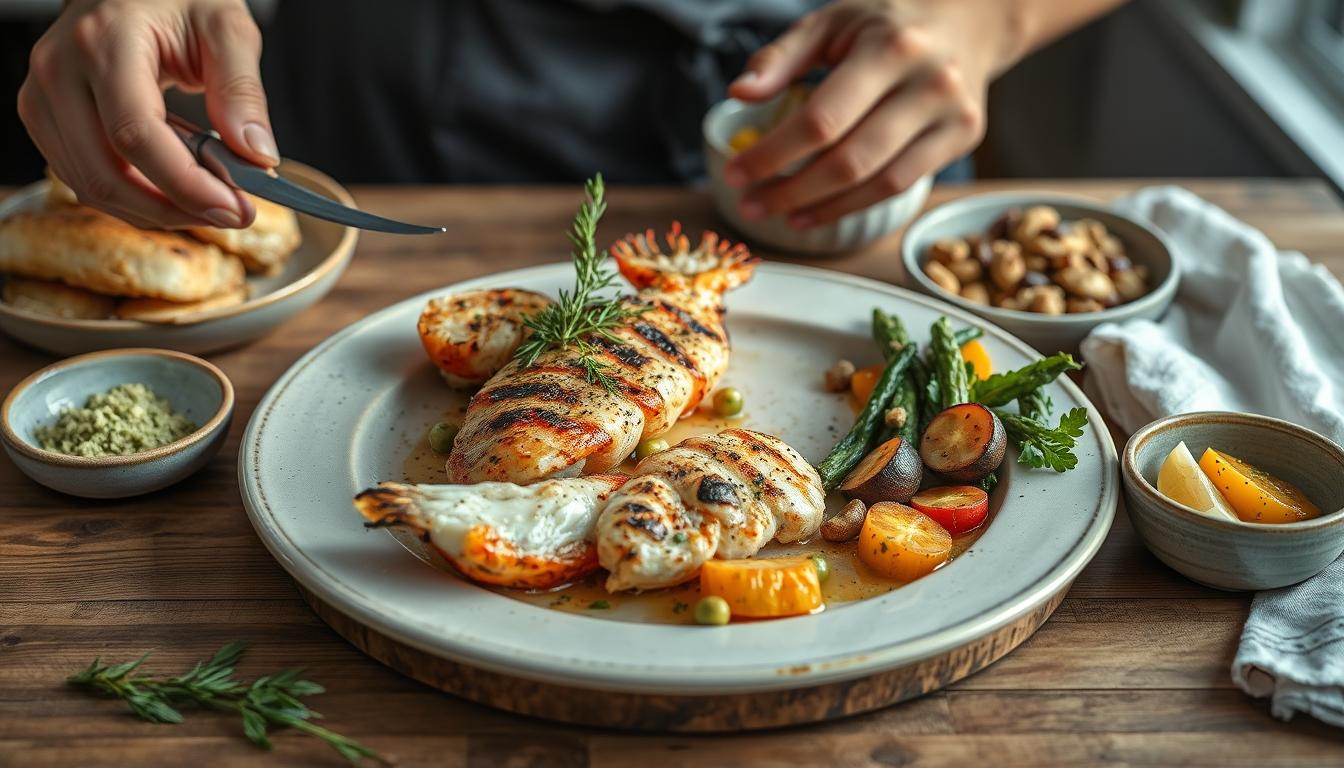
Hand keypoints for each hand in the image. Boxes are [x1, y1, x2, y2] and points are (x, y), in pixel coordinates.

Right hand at [17, 0, 276, 228]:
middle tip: (231, 214)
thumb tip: (257, 155)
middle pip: (107, 173)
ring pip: (91, 186)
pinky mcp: (45, 117)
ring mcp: (42, 96)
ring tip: (208, 200)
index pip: (136, 134)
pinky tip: (173, 188)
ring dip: (155, 210)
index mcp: (103, 41)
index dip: (186, 184)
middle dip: (175, 209)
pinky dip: (133, 197)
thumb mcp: (225, 28)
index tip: (235, 208)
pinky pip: (84, 179)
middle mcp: (60, 70)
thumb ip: (242, 91)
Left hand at [724, 0, 1018, 227]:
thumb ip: (780, 57)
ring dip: (820, 207)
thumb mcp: (830, 23)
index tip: (736, 173)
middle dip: (791, 191)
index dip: (774, 154)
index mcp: (891, 48)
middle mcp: (930, 82)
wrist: (965, 22)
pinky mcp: (964, 138)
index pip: (822, 119)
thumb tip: (739, 93)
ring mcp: (954, 114)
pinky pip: (900, 186)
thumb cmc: (885, 25)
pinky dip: (853, 205)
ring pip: (877, 183)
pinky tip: (817, 211)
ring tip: (780, 214)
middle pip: (849, 160)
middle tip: (750, 205)